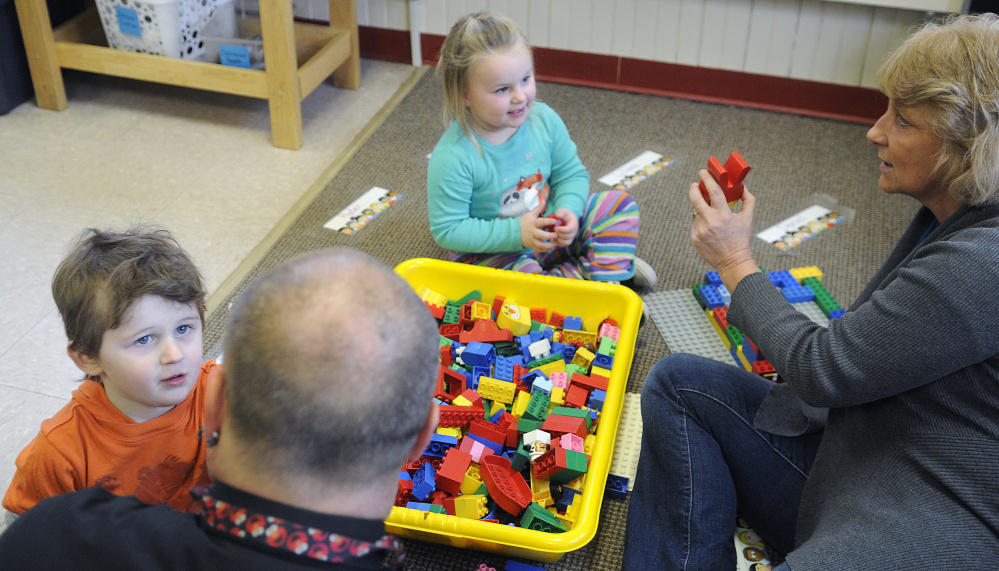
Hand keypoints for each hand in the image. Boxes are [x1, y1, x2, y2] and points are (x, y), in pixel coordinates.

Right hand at [521, 201, 557, 251]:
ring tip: (556, 242)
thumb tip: (544, 200)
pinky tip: (551, 246)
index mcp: (533, 223)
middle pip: (542, 235)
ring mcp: (532, 240)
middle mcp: (533, 232)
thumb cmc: (524, 222)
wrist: (514, 232)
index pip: (542, 222)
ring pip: (541, 245)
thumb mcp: (530, 214)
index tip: (556, 221)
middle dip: (550, 235)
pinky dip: (546, 249)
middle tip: (557, 234)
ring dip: (550, 245)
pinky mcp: (532, 246)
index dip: (549, 221)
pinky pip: (540, 249)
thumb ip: (538, 208)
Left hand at [551, 209, 578, 246]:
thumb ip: (560, 213)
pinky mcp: (567, 241)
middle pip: (567, 237)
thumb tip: (557, 215)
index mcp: (574, 224)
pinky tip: (554, 236)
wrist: (567, 219)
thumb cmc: (564, 215)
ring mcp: (571, 238)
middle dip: (559, 234)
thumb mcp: (563, 211)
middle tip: (553, 230)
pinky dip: (557, 242)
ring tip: (554, 233)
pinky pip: (563, 245)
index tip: (555, 227)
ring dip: (558, 239)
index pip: (569, 229)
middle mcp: (574, 232)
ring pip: (565, 242)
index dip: (561, 229)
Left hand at [690, 169, 760, 290]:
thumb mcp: (748, 219)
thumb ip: (748, 200)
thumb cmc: (741, 239)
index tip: (703, 172)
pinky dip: (700, 224)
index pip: (713, 192)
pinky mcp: (694, 238)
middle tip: (694, 184)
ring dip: (702, 212)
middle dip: (693, 189)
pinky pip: (695, 225)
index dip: (707, 179)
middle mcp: (710, 221)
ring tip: (712, 220)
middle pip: (695, 199)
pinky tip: (710, 231)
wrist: (732, 261)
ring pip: (697, 213)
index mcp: (723, 215)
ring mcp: (700, 230)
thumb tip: (742, 187)